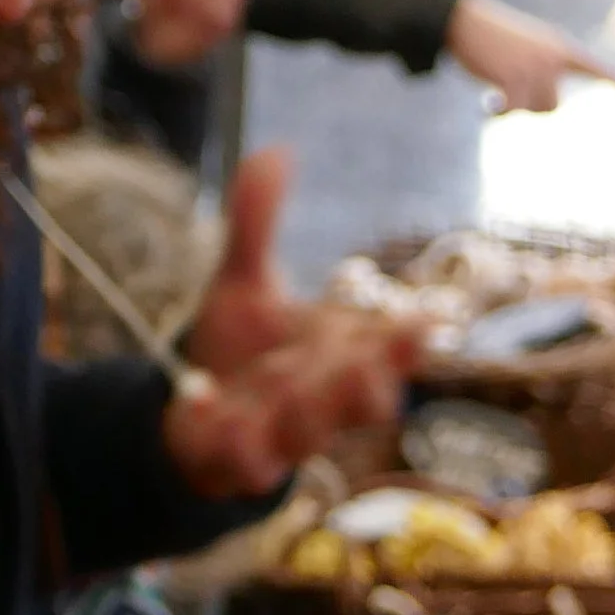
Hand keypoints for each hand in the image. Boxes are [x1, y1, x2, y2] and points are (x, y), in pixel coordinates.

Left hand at [165, 147, 425, 496]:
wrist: (191, 418)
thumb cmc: (241, 353)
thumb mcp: (245, 282)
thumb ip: (257, 222)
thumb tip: (277, 150)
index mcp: (341, 357)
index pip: (390, 354)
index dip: (407, 345)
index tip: (423, 325)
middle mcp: (324, 401)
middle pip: (364, 402)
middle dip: (364, 384)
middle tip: (361, 362)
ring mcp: (284, 437)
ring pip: (309, 436)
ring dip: (305, 414)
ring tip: (289, 383)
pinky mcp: (239, 463)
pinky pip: (246, 464)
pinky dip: (235, 442)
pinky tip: (211, 410)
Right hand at [445, 0, 614, 113]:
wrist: (465, 20)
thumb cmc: (492, 35)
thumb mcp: (525, 48)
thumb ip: (542, 71)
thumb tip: (547, 105)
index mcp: (559, 47)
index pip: (592, 66)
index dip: (612, 77)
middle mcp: (554, 58)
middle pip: (552, 106)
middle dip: (530, 105)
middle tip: (508, 90)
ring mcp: (537, 68)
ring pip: (536, 110)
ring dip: (515, 107)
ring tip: (496, 92)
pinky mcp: (517, 78)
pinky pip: (514, 110)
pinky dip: (499, 112)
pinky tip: (486, 107)